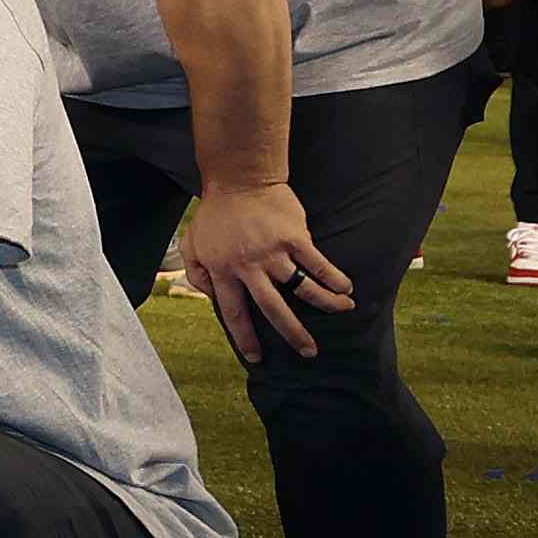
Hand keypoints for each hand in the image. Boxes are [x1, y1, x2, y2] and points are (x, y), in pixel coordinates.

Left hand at [179, 176, 356, 360]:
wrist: (239, 180)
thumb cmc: (215, 214)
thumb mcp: (192, 244)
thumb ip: (197, 274)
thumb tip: (211, 298)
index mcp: (222, 271)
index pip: (233, 312)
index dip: (245, 337)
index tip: (257, 357)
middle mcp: (249, 266)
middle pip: (273, 309)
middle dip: (292, 333)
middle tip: (309, 352)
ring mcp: (273, 252)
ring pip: (303, 288)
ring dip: (326, 303)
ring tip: (343, 311)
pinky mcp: (294, 237)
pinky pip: (318, 264)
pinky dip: (334, 278)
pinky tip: (346, 288)